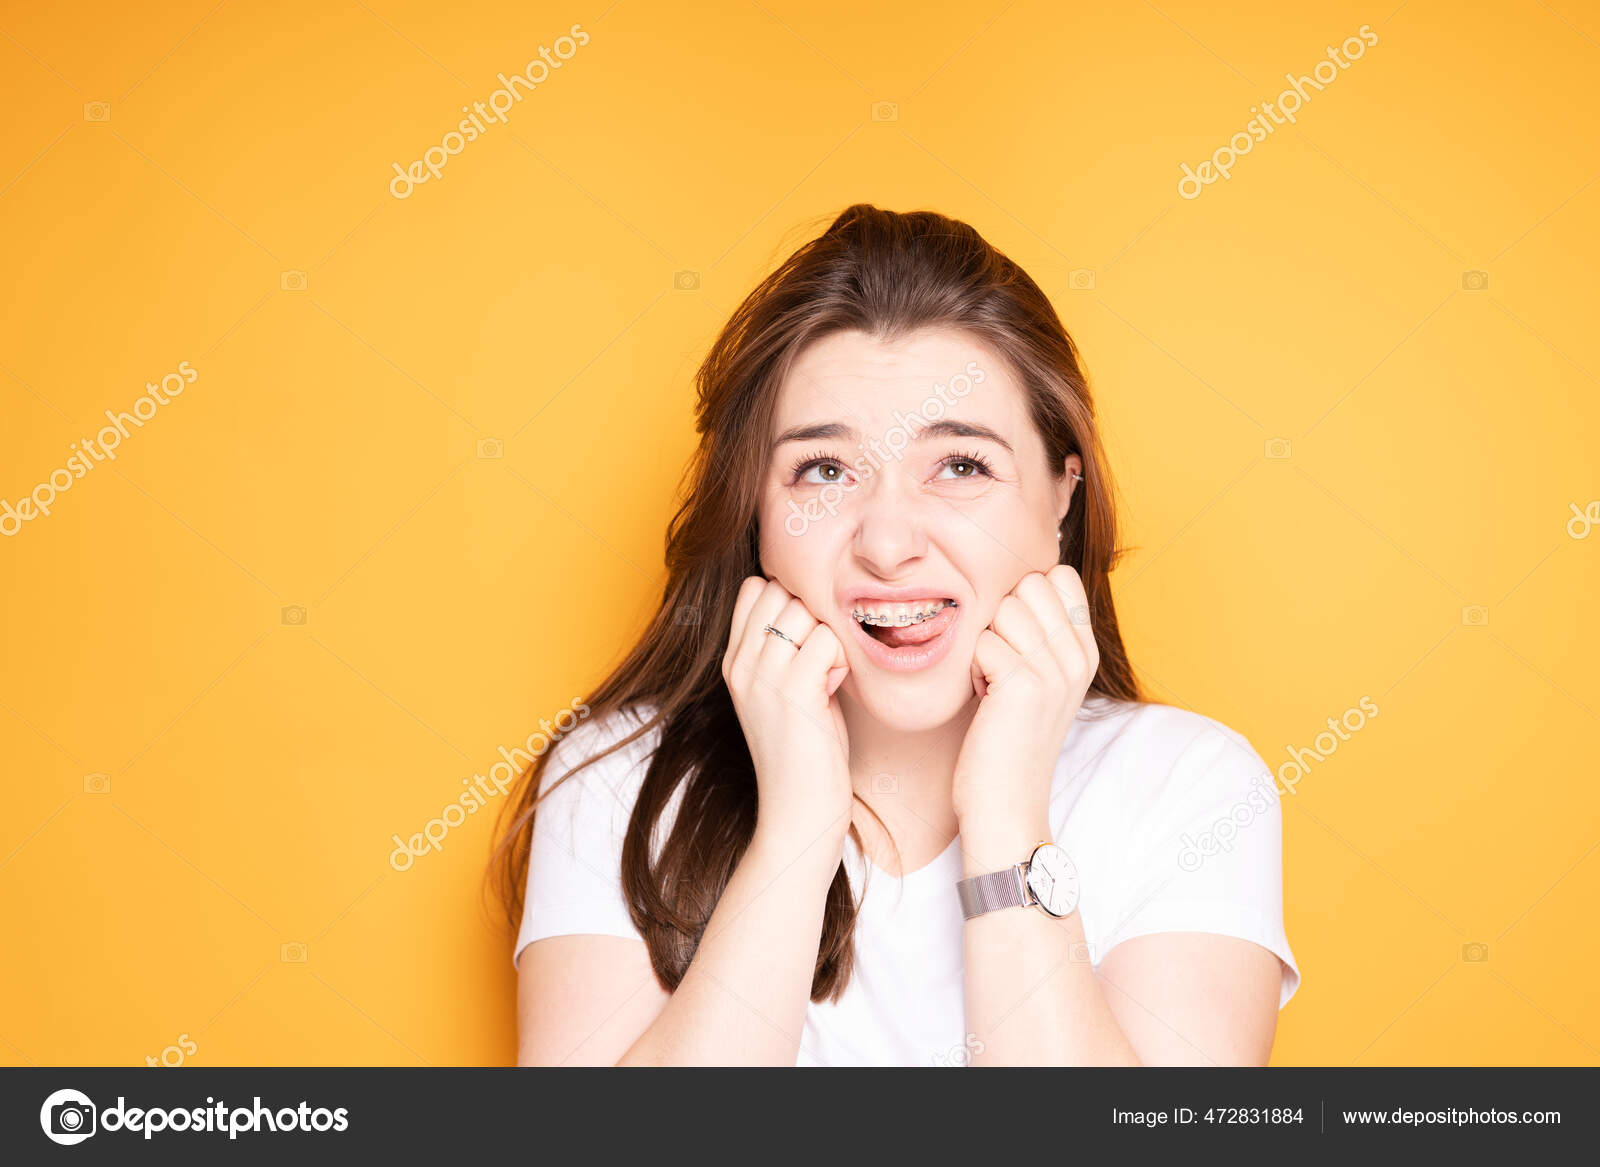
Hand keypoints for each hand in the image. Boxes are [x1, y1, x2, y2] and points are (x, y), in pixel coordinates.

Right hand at [721, 576, 853, 847]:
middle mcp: (741, 664)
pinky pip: (828, 639)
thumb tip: (817, 609)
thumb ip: (789, 650)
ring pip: (806, 611)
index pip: (754, 587)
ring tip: (829, 676)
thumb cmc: (804, 754)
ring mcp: (763, 676)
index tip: (807, 637)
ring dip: (829, 636)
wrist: (797, 814)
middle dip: (812, 614)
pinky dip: (841, 659)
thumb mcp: (783, 692)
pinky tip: (835, 689)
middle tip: (822, 659)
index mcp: (733, 661)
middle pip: (781, 591)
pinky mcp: (793, 691)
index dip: (790, 599)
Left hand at [951, 566, 1098, 827]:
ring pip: (1002, 610)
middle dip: (1001, 619)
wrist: (1007, 805)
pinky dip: (973, 671)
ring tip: (993, 685)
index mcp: (1086, 651)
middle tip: (1002, 667)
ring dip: (984, 646)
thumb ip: (1040, 633)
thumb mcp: (1039, 681)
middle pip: (1027, 584)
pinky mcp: (1026, 683)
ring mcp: (1056, 669)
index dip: (1023, 597)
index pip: (1058, 575)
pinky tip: (985, 703)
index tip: (1016, 642)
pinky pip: (982, 643)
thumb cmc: (1008, 740)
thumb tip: (1017, 579)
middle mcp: (1078, 656)